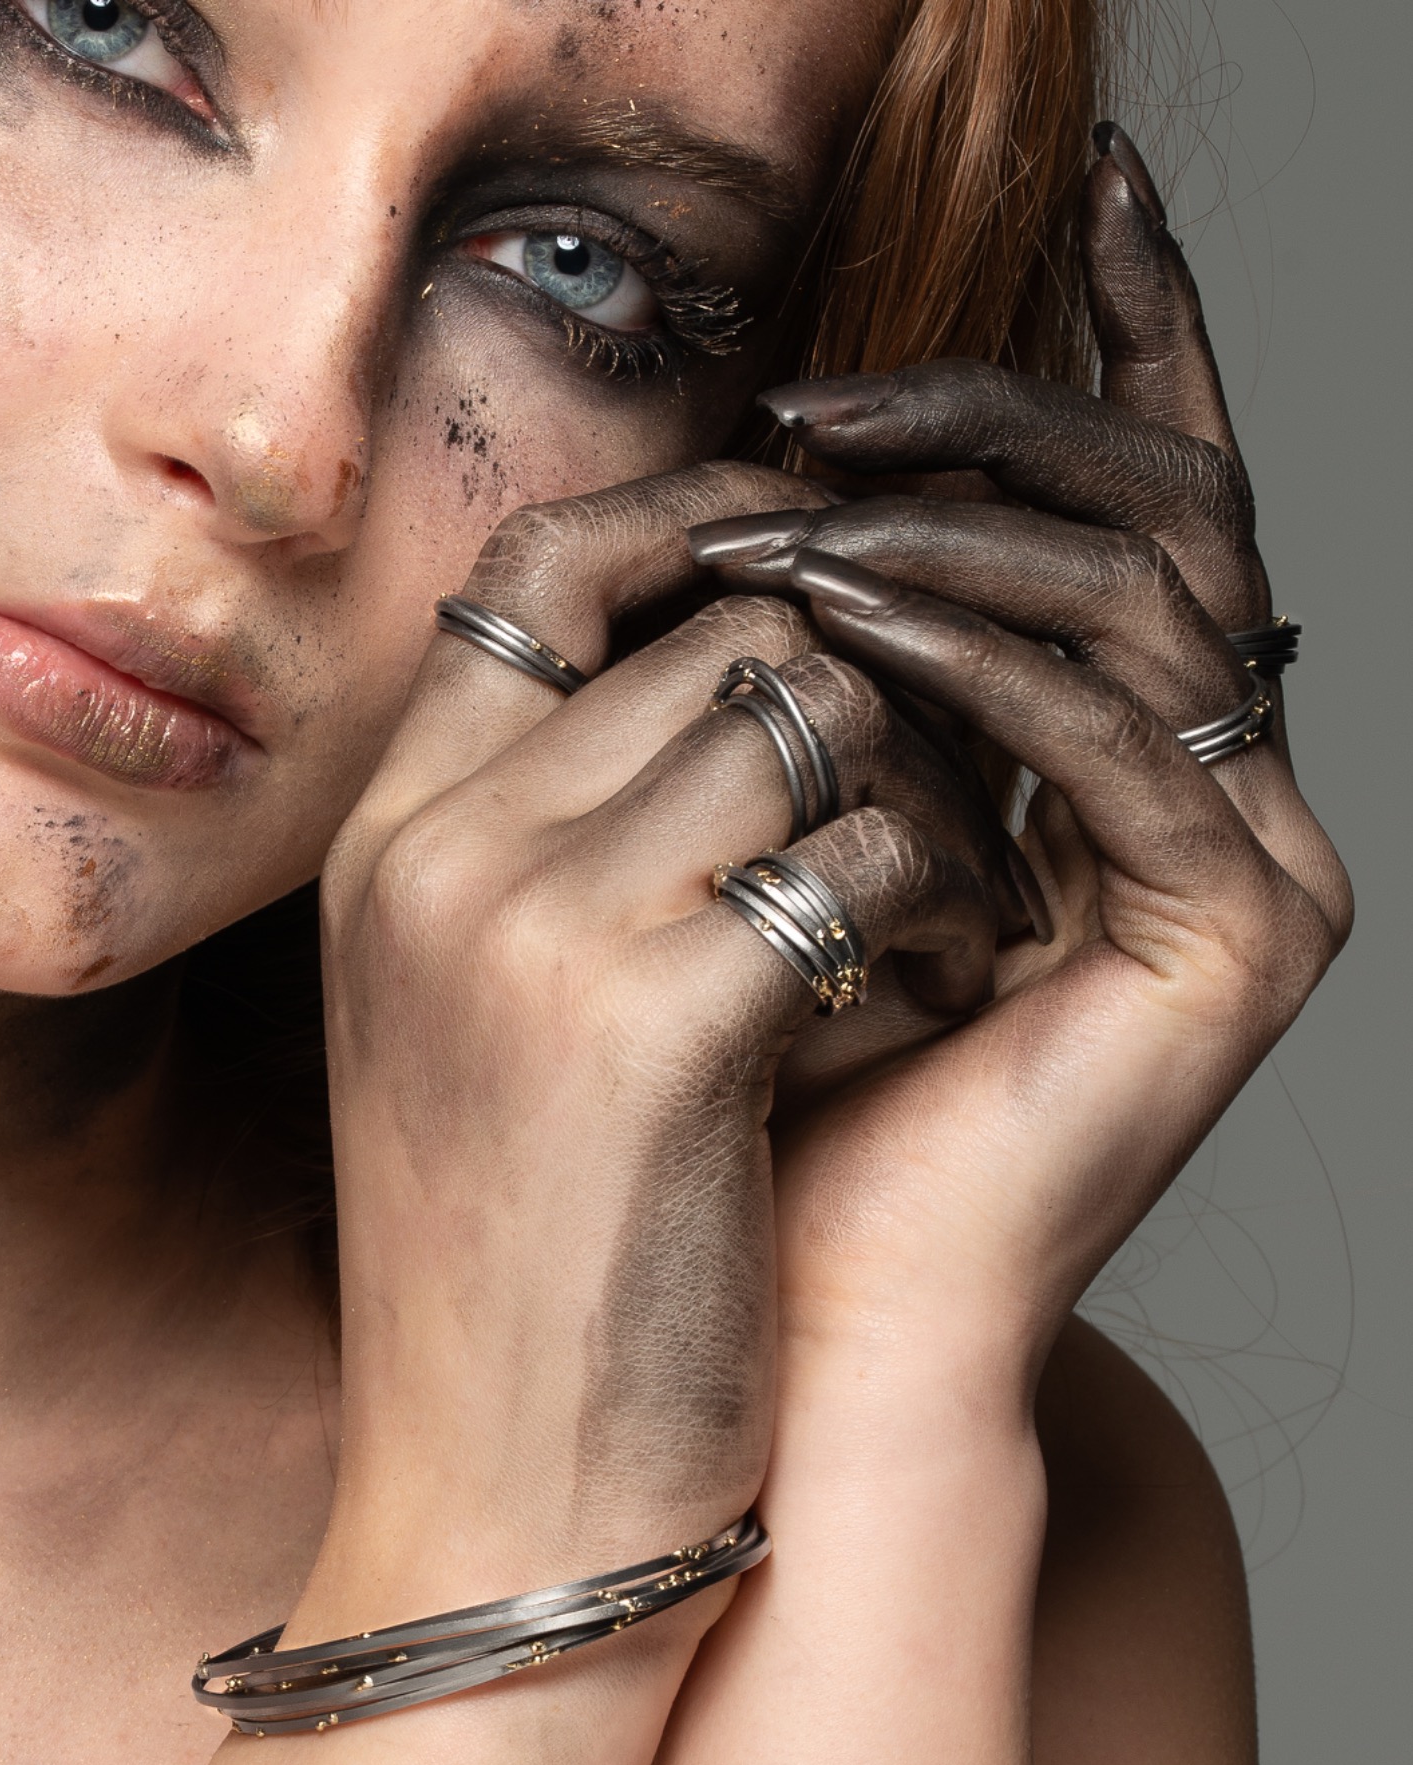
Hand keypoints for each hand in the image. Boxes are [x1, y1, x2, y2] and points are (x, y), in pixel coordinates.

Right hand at [307, 467, 1021, 1622]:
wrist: (500, 1496)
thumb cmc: (523, 1258)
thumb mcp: (483, 1018)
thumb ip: (563, 837)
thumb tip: (757, 680)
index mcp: (390, 833)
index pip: (546, 567)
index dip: (696, 526)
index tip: (818, 559)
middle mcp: (439, 848)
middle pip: (728, 627)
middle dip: (872, 689)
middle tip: (938, 796)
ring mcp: (530, 927)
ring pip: (817, 709)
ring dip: (925, 787)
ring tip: (948, 903)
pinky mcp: (655, 1025)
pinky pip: (870, 851)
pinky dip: (939, 901)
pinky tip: (941, 987)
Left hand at [684, 123, 1350, 1402]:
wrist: (803, 1309)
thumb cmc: (776, 1078)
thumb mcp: (804, 812)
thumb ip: (850, 658)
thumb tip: (801, 484)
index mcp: (1132, 749)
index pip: (1142, 501)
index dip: (1125, 337)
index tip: (1081, 191)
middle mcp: (1221, 788)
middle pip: (1161, 511)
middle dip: (994, 421)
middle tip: (818, 401)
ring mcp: (1252, 862)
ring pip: (1144, 600)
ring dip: (953, 532)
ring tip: (785, 517)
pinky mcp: (1243, 939)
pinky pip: (1115, 742)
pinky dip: (980, 665)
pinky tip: (842, 623)